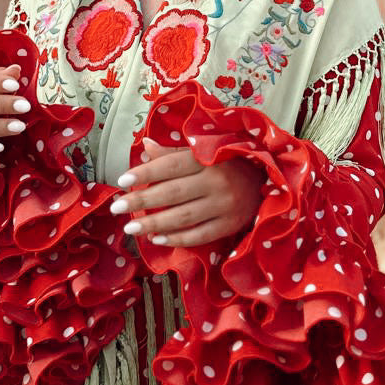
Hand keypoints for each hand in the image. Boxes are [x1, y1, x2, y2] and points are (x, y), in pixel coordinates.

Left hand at [108, 136, 264, 247]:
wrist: (268, 179)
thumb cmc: (228, 162)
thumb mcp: (204, 151)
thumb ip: (174, 152)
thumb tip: (145, 146)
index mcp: (206, 158)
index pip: (169, 166)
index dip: (145, 173)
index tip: (122, 181)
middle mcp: (215, 181)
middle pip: (172, 193)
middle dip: (142, 201)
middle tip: (117, 208)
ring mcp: (224, 205)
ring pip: (183, 217)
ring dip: (154, 224)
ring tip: (131, 228)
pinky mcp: (230, 224)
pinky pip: (200, 235)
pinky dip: (178, 238)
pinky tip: (158, 239)